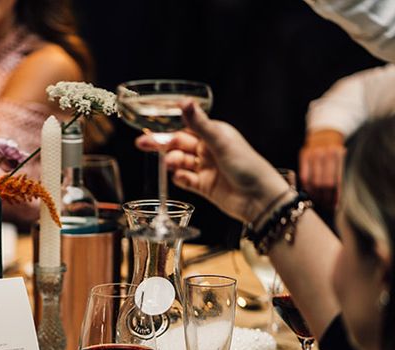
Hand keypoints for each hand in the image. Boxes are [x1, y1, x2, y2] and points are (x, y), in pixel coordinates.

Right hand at [135, 101, 287, 224]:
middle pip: (179, 145)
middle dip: (161, 145)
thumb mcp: (220, 141)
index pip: (186, 128)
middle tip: (142, 144)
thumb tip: (185, 102)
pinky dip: (180, 179)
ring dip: (173, 163)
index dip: (168, 127)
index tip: (150, 126)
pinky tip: (180, 178)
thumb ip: (199, 124)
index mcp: (214, 135)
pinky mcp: (204, 186)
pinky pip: (186, 180)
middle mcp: (209, 150)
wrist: (258, 198)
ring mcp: (206, 169)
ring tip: (170, 164)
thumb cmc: (246, 165)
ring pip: (181, 163)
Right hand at [299, 129, 343, 209]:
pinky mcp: (303, 155)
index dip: (333, 196)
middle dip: (323, 198)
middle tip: (324, 206)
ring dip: (314, 194)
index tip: (333, 206)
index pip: (336, 181)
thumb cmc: (333, 149)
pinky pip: (303, 176)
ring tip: (316, 201)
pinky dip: (305, 187)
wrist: (324, 132)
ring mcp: (313, 154)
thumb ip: (337, 176)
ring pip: (313, 181)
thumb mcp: (340, 160)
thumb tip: (335, 200)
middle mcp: (326, 154)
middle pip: (324, 183)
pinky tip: (308, 192)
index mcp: (338, 155)